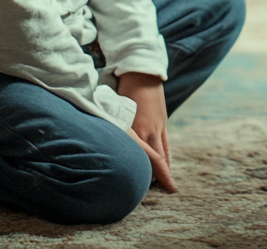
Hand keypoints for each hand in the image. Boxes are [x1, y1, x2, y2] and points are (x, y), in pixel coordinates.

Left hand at [118, 72, 174, 192]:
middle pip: (157, 159)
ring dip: (165, 169)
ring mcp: (158, 126)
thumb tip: (101, 141)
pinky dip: (166, 157)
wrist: (142, 73)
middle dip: (160, 177)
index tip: (148, 188)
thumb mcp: (113, 110)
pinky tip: (166, 165)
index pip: (147, 158)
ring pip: (163, 153)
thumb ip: (111, 127)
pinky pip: (166, 144)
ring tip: (166, 185)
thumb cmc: (123, 90)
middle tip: (161, 192)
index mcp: (136, 129)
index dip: (151, 175)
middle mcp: (149, 130)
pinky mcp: (162, 122)